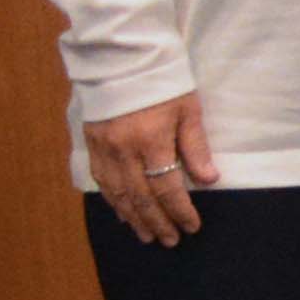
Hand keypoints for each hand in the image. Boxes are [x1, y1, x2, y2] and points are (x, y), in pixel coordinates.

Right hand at [83, 92, 219, 245]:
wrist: (122, 58)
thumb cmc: (164, 81)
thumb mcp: (188, 110)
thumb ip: (196, 147)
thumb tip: (209, 180)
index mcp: (151, 141)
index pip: (167, 188)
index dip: (180, 211)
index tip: (192, 226)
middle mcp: (123, 150)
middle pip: (141, 197)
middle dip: (157, 222)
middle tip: (170, 241)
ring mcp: (103, 149)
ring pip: (118, 194)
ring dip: (134, 218)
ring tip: (147, 235)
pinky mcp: (91, 144)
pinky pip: (102, 181)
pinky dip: (113, 201)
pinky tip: (123, 213)